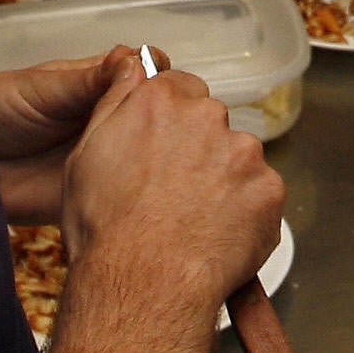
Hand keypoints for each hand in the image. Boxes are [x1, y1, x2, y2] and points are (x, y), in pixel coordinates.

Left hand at [0, 44, 160, 224]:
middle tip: (158, 124)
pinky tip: (137, 185)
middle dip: (165, 118)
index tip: (159, 84)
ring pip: (146, 154)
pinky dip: (136, 190)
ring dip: (156, 154)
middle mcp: (109, 118)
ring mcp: (105, 155)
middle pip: (155, 115)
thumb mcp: (42, 89)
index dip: (158, 76)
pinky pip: (124, 192)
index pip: (146, 72)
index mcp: (99, 83)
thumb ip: (86, 80)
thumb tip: (134, 61)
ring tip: (150, 155)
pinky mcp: (95, 192)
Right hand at [60, 56, 284, 301]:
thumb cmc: (108, 230)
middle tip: (174, 194)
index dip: (171, 120)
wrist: (144, 283)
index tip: (165, 145)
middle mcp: (207, 118)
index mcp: (161, 102)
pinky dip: (245, 214)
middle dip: (198, 152)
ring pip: (237, 160)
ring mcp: (243, 153)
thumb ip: (115, 100)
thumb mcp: (85, 154)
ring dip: (224, 182)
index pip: (179, 87)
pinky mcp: (268, 190)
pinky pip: (260, 196)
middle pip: (210, 124)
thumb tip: (132, 68)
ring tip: (194, 222)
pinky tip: (217, 237)